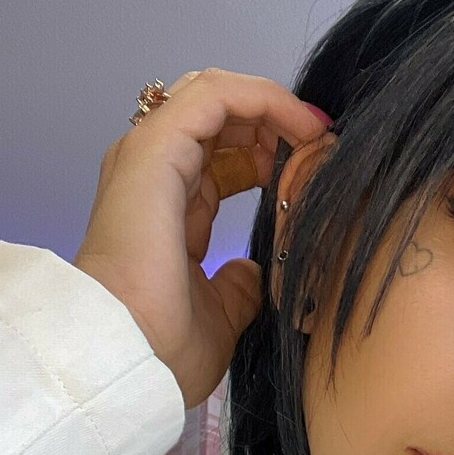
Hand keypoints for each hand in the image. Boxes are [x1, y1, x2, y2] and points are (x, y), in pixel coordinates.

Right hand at [74, 69, 330, 407]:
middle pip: (218, 119)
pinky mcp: (156, 146)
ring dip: (272, 107)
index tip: (315, 170)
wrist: (131, 358)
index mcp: (165, 208)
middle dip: (273, 123)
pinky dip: (264, 98)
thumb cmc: (163, 348)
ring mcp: (150, 155)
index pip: (219, 159)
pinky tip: (302, 126)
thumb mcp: (219, 315)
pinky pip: (216, 95)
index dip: (268, 155)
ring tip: (315, 133)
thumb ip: (236, 287)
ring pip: (216, 96)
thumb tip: (252, 272)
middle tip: (321, 148)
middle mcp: (153, 173)